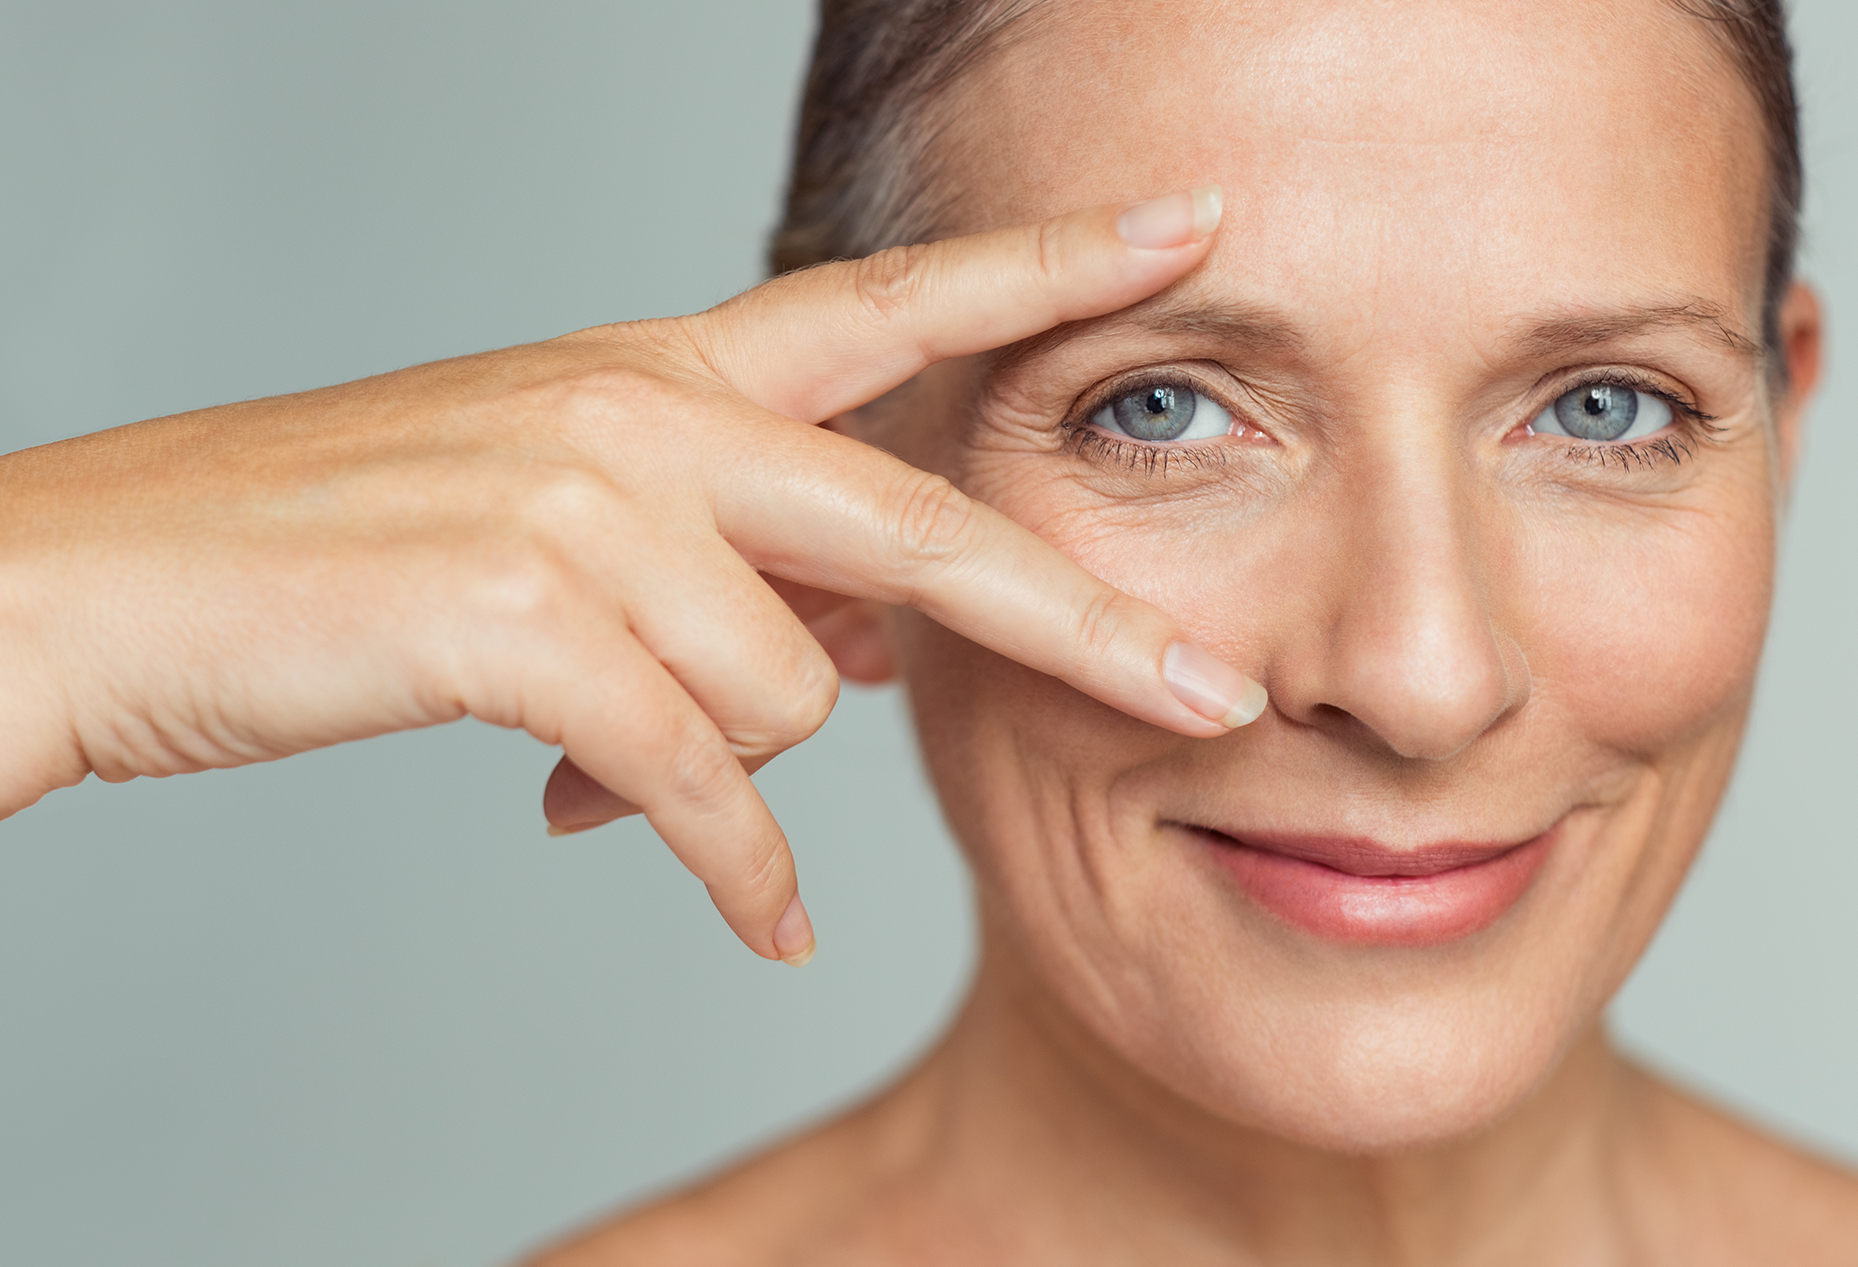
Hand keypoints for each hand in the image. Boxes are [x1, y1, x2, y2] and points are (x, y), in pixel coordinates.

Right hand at [0, 187, 1262, 962]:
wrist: (115, 577)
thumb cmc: (348, 545)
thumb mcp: (566, 503)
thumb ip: (735, 552)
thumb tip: (880, 648)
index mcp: (664, 361)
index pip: (893, 302)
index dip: (1047, 265)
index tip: (1188, 229)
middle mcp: (646, 410)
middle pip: (927, 529)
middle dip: (1080, 630)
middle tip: (1210, 707)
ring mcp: (587, 506)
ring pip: (792, 694)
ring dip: (733, 757)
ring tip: (620, 747)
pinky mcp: (526, 621)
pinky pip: (705, 786)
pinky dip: (735, 870)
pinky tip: (761, 917)